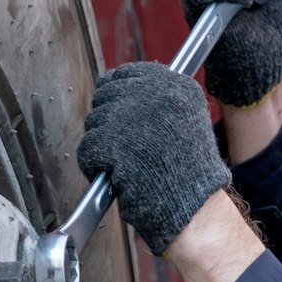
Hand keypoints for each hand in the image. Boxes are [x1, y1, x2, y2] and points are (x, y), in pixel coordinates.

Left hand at [76, 62, 231, 255]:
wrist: (194, 206)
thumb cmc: (189, 172)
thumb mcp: (185, 121)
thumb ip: (154, 100)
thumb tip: (110, 85)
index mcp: (175, 85)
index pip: (125, 74)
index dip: (114, 95)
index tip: (117, 114)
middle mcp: (155, 94)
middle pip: (104, 97)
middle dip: (108, 124)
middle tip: (123, 148)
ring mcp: (133, 116)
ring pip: (93, 124)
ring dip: (102, 147)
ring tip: (125, 165)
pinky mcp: (113, 142)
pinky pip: (87, 150)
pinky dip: (94, 166)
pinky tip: (115, 177)